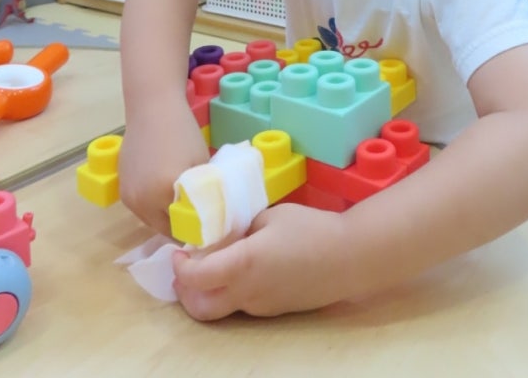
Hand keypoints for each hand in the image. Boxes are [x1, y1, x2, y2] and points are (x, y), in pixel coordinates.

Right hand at [118, 99, 208, 235]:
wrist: (153, 110)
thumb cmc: (182, 133)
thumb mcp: (201, 165)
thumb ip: (204, 194)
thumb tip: (212, 215)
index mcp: (162, 195)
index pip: (183, 229)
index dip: (199, 231)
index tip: (211, 227)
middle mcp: (141, 201)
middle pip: (166, 229)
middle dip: (183, 228)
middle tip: (200, 220)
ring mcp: (129, 197)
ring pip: (152, 221)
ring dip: (168, 219)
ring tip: (185, 206)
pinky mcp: (122, 191)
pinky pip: (142, 210)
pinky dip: (155, 208)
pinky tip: (168, 195)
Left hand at [172, 202, 350, 318]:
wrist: (349, 258)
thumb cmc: (311, 229)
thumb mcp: (271, 216)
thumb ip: (243, 227)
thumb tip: (227, 235)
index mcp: (242, 266)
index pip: (195, 278)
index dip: (179, 267)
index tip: (178, 250)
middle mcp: (246, 293)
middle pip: (199, 308)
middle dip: (183, 291)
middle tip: (185, 267)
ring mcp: (260, 306)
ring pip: (220, 309)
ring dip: (206, 292)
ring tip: (211, 266)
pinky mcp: (274, 310)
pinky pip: (242, 305)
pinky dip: (229, 292)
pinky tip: (241, 269)